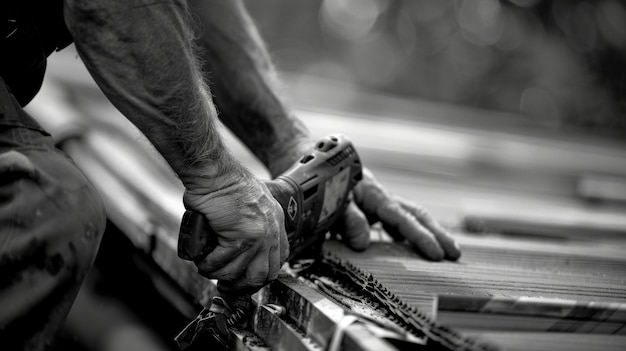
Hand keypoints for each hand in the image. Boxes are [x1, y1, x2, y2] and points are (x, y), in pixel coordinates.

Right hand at [182, 173, 288, 293]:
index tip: (244, 279)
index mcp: (275, 222)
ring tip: (207, 268)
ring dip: (219, 275)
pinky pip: (222, 262)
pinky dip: (209, 264)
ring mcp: (259, 236)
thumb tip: (238, 247)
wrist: (215, 172)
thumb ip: (251, 224)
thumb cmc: (224, 183)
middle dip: (241, 285)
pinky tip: (202, 260)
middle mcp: (271, 231)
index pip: (277, 261)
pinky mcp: (242, 237)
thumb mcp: (250, 203)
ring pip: (238, 272)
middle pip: (262, 275)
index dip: (260, 275)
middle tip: (225, 285)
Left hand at [335, 168, 460, 260]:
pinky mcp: (372, 208)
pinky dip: (407, 234)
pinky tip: (411, 249)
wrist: (315, 163)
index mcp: (375, 195)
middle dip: (437, 234)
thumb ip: (347, 219)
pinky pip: (395, 222)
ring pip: (409, 217)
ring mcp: (378, 203)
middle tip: (455, 255)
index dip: (420, 237)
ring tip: (445, 253)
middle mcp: (382, 198)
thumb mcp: (332, 200)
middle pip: (416, 215)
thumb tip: (363, 244)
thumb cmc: (323, 182)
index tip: (436, 254)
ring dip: (426, 233)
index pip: (403, 219)